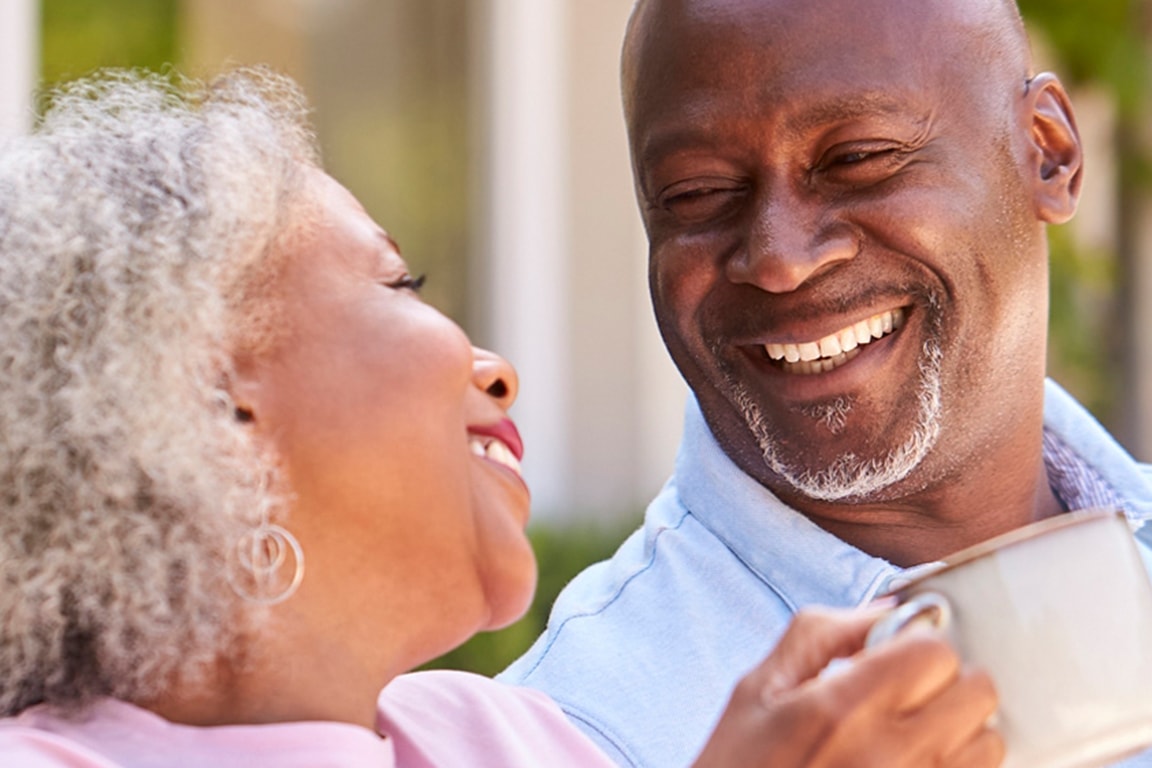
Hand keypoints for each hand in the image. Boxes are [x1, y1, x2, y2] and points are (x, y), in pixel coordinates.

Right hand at [690, 606, 1002, 767]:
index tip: (897, 656)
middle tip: (910, 692)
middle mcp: (886, 755)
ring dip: (960, 730)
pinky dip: (956, 765)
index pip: (934, 651)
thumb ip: (820, 635)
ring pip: (989, 743)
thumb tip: (885, 611)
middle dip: (946, 681)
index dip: (916, 644)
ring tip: (916, 735)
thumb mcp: (756, 690)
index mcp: (840, 709)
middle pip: (977, 692)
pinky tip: (916, 762)